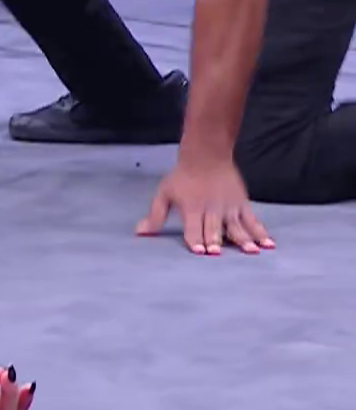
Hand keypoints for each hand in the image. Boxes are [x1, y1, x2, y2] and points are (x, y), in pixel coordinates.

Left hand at [137, 157, 274, 255]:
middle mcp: (211, 209)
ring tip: (251, 251)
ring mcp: (229, 208)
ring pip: (236, 226)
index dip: (195, 239)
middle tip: (218, 253)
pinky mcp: (242, 205)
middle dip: (215, 241)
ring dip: (243, 239)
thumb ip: (155, 215)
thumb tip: (140, 233)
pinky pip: (253, 220)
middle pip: (214, 228)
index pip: (193, 228)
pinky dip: (261, 232)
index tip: (200, 251)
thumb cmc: (182, 177)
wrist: (206, 156)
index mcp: (192, 208)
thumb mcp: (164, 194)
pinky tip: (268, 244)